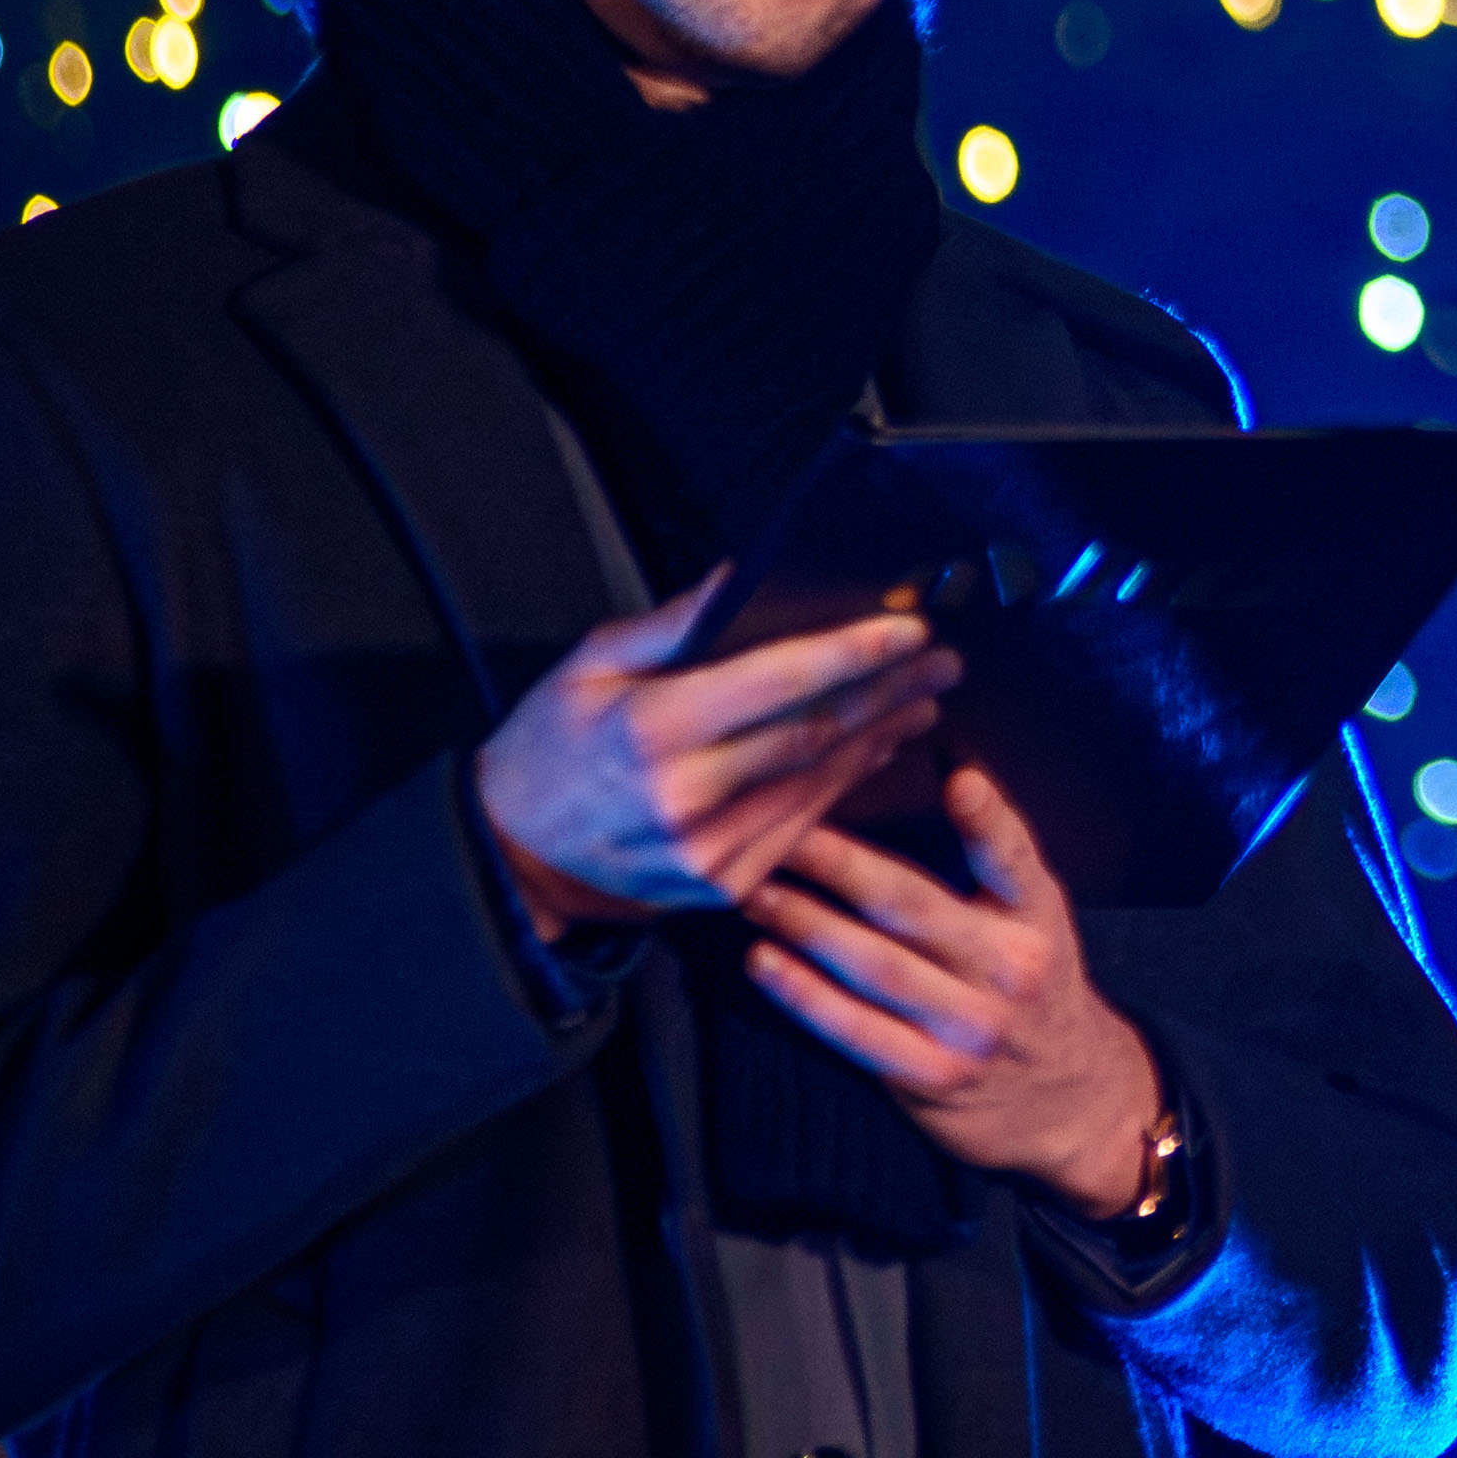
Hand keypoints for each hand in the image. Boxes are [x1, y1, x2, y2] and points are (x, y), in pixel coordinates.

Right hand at [473, 572, 958, 942]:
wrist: (513, 860)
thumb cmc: (548, 749)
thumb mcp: (590, 667)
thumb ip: (674, 623)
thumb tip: (743, 574)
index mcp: (651, 730)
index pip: (778, 682)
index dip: (852, 654)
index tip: (907, 627)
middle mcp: (685, 794)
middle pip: (814, 732)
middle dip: (887, 691)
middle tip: (943, 659)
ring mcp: (707, 849)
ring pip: (819, 781)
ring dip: (881, 737)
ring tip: (925, 699)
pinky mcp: (722, 883)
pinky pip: (803, 824)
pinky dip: (845, 783)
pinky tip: (876, 751)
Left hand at [741, 763, 1170, 1221]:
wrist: (1069, 1098)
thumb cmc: (1034, 989)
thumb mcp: (1037, 923)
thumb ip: (993, 870)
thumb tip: (929, 783)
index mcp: (1037, 919)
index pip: (1013, 861)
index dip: (988, 821)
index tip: (959, 781)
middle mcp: (1011, 970)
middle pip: (914, 908)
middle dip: (840, 864)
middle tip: (782, 831)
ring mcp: (972, 1027)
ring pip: (876, 966)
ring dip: (807, 923)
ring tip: (753, 891)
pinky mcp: (934, 1076)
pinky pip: (858, 1031)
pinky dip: (806, 995)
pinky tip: (765, 961)